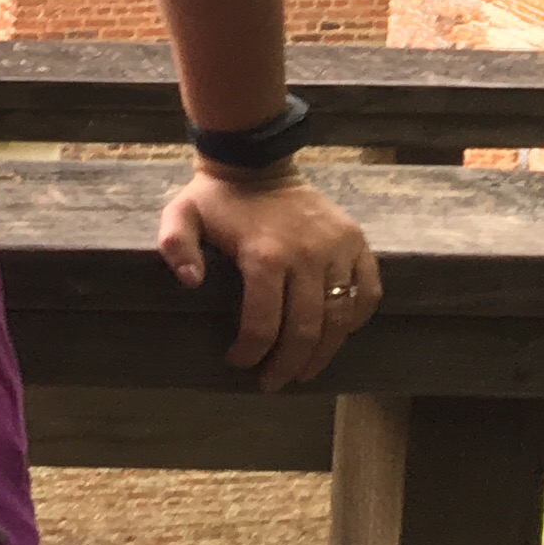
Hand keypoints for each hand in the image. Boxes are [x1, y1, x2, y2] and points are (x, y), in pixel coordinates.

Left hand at [159, 163, 379, 390]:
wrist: (257, 162)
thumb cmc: (217, 199)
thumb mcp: (181, 214)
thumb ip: (176, 246)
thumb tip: (190, 283)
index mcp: (265, 254)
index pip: (264, 322)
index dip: (252, 351)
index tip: (238, 363)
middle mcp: (307, 255)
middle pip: (306, 329)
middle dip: (288, 364)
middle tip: (272, 382)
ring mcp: (338, 249)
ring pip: (340, 318)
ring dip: (323, 352)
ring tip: (304, 371)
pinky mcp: (357, 243)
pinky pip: (367, 292)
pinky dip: (356, 319)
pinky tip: (337, 335)